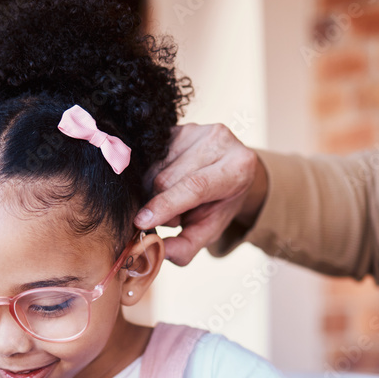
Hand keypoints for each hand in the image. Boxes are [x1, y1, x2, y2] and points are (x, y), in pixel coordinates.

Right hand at [136, 123, 266, 265]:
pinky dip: (151, 175)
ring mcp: (196, 129)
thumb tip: (159, 252)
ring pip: (154, 167)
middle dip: (161, 204)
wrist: (229, 171)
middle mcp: (219, 140)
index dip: (166, 205)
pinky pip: (149, 156)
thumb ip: (187, 247)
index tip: (141, 222)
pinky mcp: (177, 125)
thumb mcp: (210, 230)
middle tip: (176, 217)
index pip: (195, 186)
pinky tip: (167, 182)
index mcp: (237, 167)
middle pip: (167, 178)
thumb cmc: (219, 204)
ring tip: (175, 198)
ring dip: (154, 191)